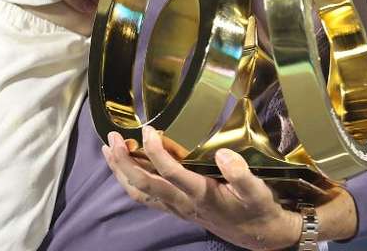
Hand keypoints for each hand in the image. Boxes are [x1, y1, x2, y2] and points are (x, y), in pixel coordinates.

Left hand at [102, 127, 301, 250]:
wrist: (259, 235)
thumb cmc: (257, 209)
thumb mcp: (258, 192)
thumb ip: (241, 174)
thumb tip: (223, 154)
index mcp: (202, 195)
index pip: (171, 174)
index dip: (156, 152)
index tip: (149, 130)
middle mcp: (183, 202)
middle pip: (145, 184)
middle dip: (124, 162)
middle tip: (112, 138)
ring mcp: (177, 207)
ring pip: (140, 192)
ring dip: (120, 172)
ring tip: (107, 149)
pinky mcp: (176, 208)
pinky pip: (145, 196)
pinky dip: (129, 180)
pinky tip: (123, 166)